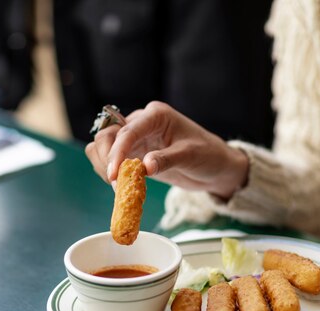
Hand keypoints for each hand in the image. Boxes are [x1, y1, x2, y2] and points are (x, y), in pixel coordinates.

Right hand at [85, 101, 248, 199]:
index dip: (116, 153)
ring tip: (118, 186)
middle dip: (106, 159)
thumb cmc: (208, 155)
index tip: (113, 175)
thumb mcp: (190, 156)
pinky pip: (111, 159)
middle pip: (107, 135)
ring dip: (104, 165)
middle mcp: (142, 122)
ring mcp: (136, 137)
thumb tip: (145, 167)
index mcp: (156, 115)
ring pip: (104, 146)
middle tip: (115, 184)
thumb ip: (167, 160)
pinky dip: (110, 172)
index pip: (127, 131)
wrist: (215, 167)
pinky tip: (122, 185)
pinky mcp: (134, 152)